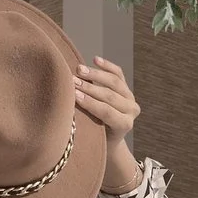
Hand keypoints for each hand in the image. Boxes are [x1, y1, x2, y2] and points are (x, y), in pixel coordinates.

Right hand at [74, 57, 141, 194]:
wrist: (111, 137)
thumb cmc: (98, 139)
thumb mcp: (93, 135)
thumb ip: (85, 122)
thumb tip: (65, 106)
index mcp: (124, 124)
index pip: (107, 111)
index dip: (91, 103)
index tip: (74, 95)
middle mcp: (132, 110)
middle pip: (110, 95)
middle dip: (89, 87)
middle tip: (72, 81)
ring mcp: (130, 97)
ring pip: (115, 82)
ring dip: (95, 75)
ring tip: (79, 70)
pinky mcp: (127, 88)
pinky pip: (119, 73)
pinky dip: (108, 65)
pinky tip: (95, 59)